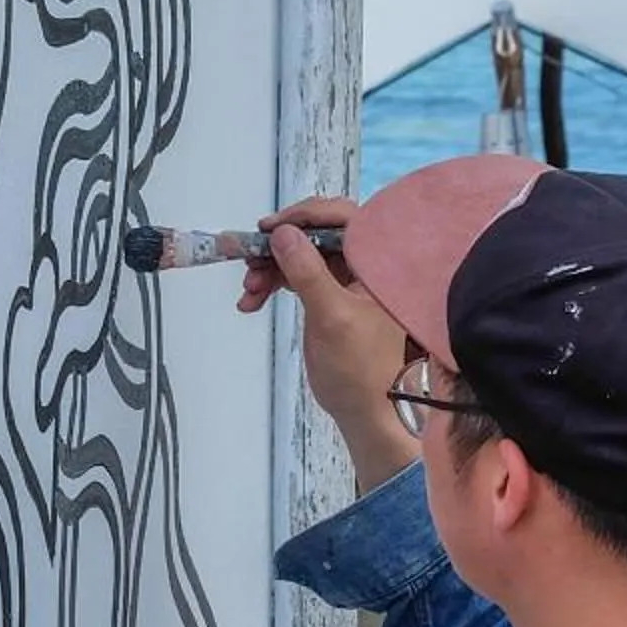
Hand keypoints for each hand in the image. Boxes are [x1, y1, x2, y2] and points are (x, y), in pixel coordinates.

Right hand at [242, 196, 414, 493]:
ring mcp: (343, 280)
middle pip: (314, 235)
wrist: (365, 409)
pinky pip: (294, 277)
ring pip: (299, 256)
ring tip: (249, 290)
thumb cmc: (361, 368)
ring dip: (268, 268)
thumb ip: (308, 272)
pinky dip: (271, 284)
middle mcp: (362, 265)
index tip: (271, 228)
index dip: (305, 216)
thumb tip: (283, 234)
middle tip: (249, 259)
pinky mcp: (326, 297)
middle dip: (279, 247)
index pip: (342, 217)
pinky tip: (251, 301)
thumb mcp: (333, 316)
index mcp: (377, 262)